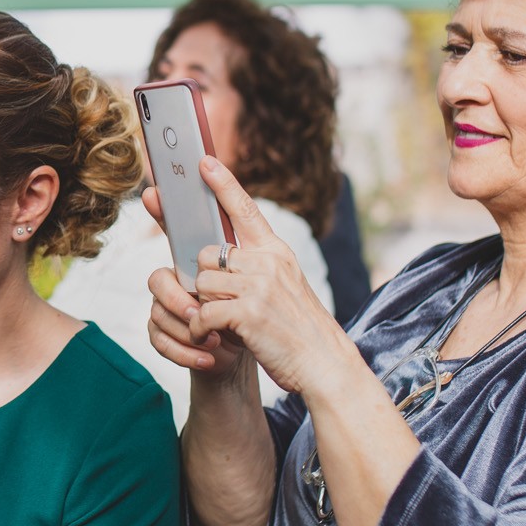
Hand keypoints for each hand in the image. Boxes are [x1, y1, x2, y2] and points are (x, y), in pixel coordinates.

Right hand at [147, 254, 241, 380]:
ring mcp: (163, 315)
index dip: (177, 287)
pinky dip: (185, 354)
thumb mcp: (242, 292)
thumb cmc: (241, 313)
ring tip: (215, 342)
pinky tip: (207, 360)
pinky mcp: (162, 338)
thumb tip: (236, 246)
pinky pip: (161, 344)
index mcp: (184, 275)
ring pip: (158, 318)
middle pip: (157, 290)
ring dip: (187, 334)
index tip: (202, 300)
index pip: (165, 272)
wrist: (241, 345)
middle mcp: (170, 292)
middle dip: (178, 306)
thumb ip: (234, 269)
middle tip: (201, 319)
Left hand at [182, 157, 354, 396]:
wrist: (325, 364)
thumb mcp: (285, 285)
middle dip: (207, 280)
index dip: (222, 184)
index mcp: (277, 252)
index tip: (203, 161)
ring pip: (202, 282)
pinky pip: (202, 312)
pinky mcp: (247, 312)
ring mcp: (258, 285)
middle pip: (207, 254)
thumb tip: (221, 255)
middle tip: (224, 304)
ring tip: (226, 324)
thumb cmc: (299, 329)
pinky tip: (213, 339)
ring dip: (205, 306)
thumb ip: (257, 266)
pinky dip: (200, 329)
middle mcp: (268, 262)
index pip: (246, 209)